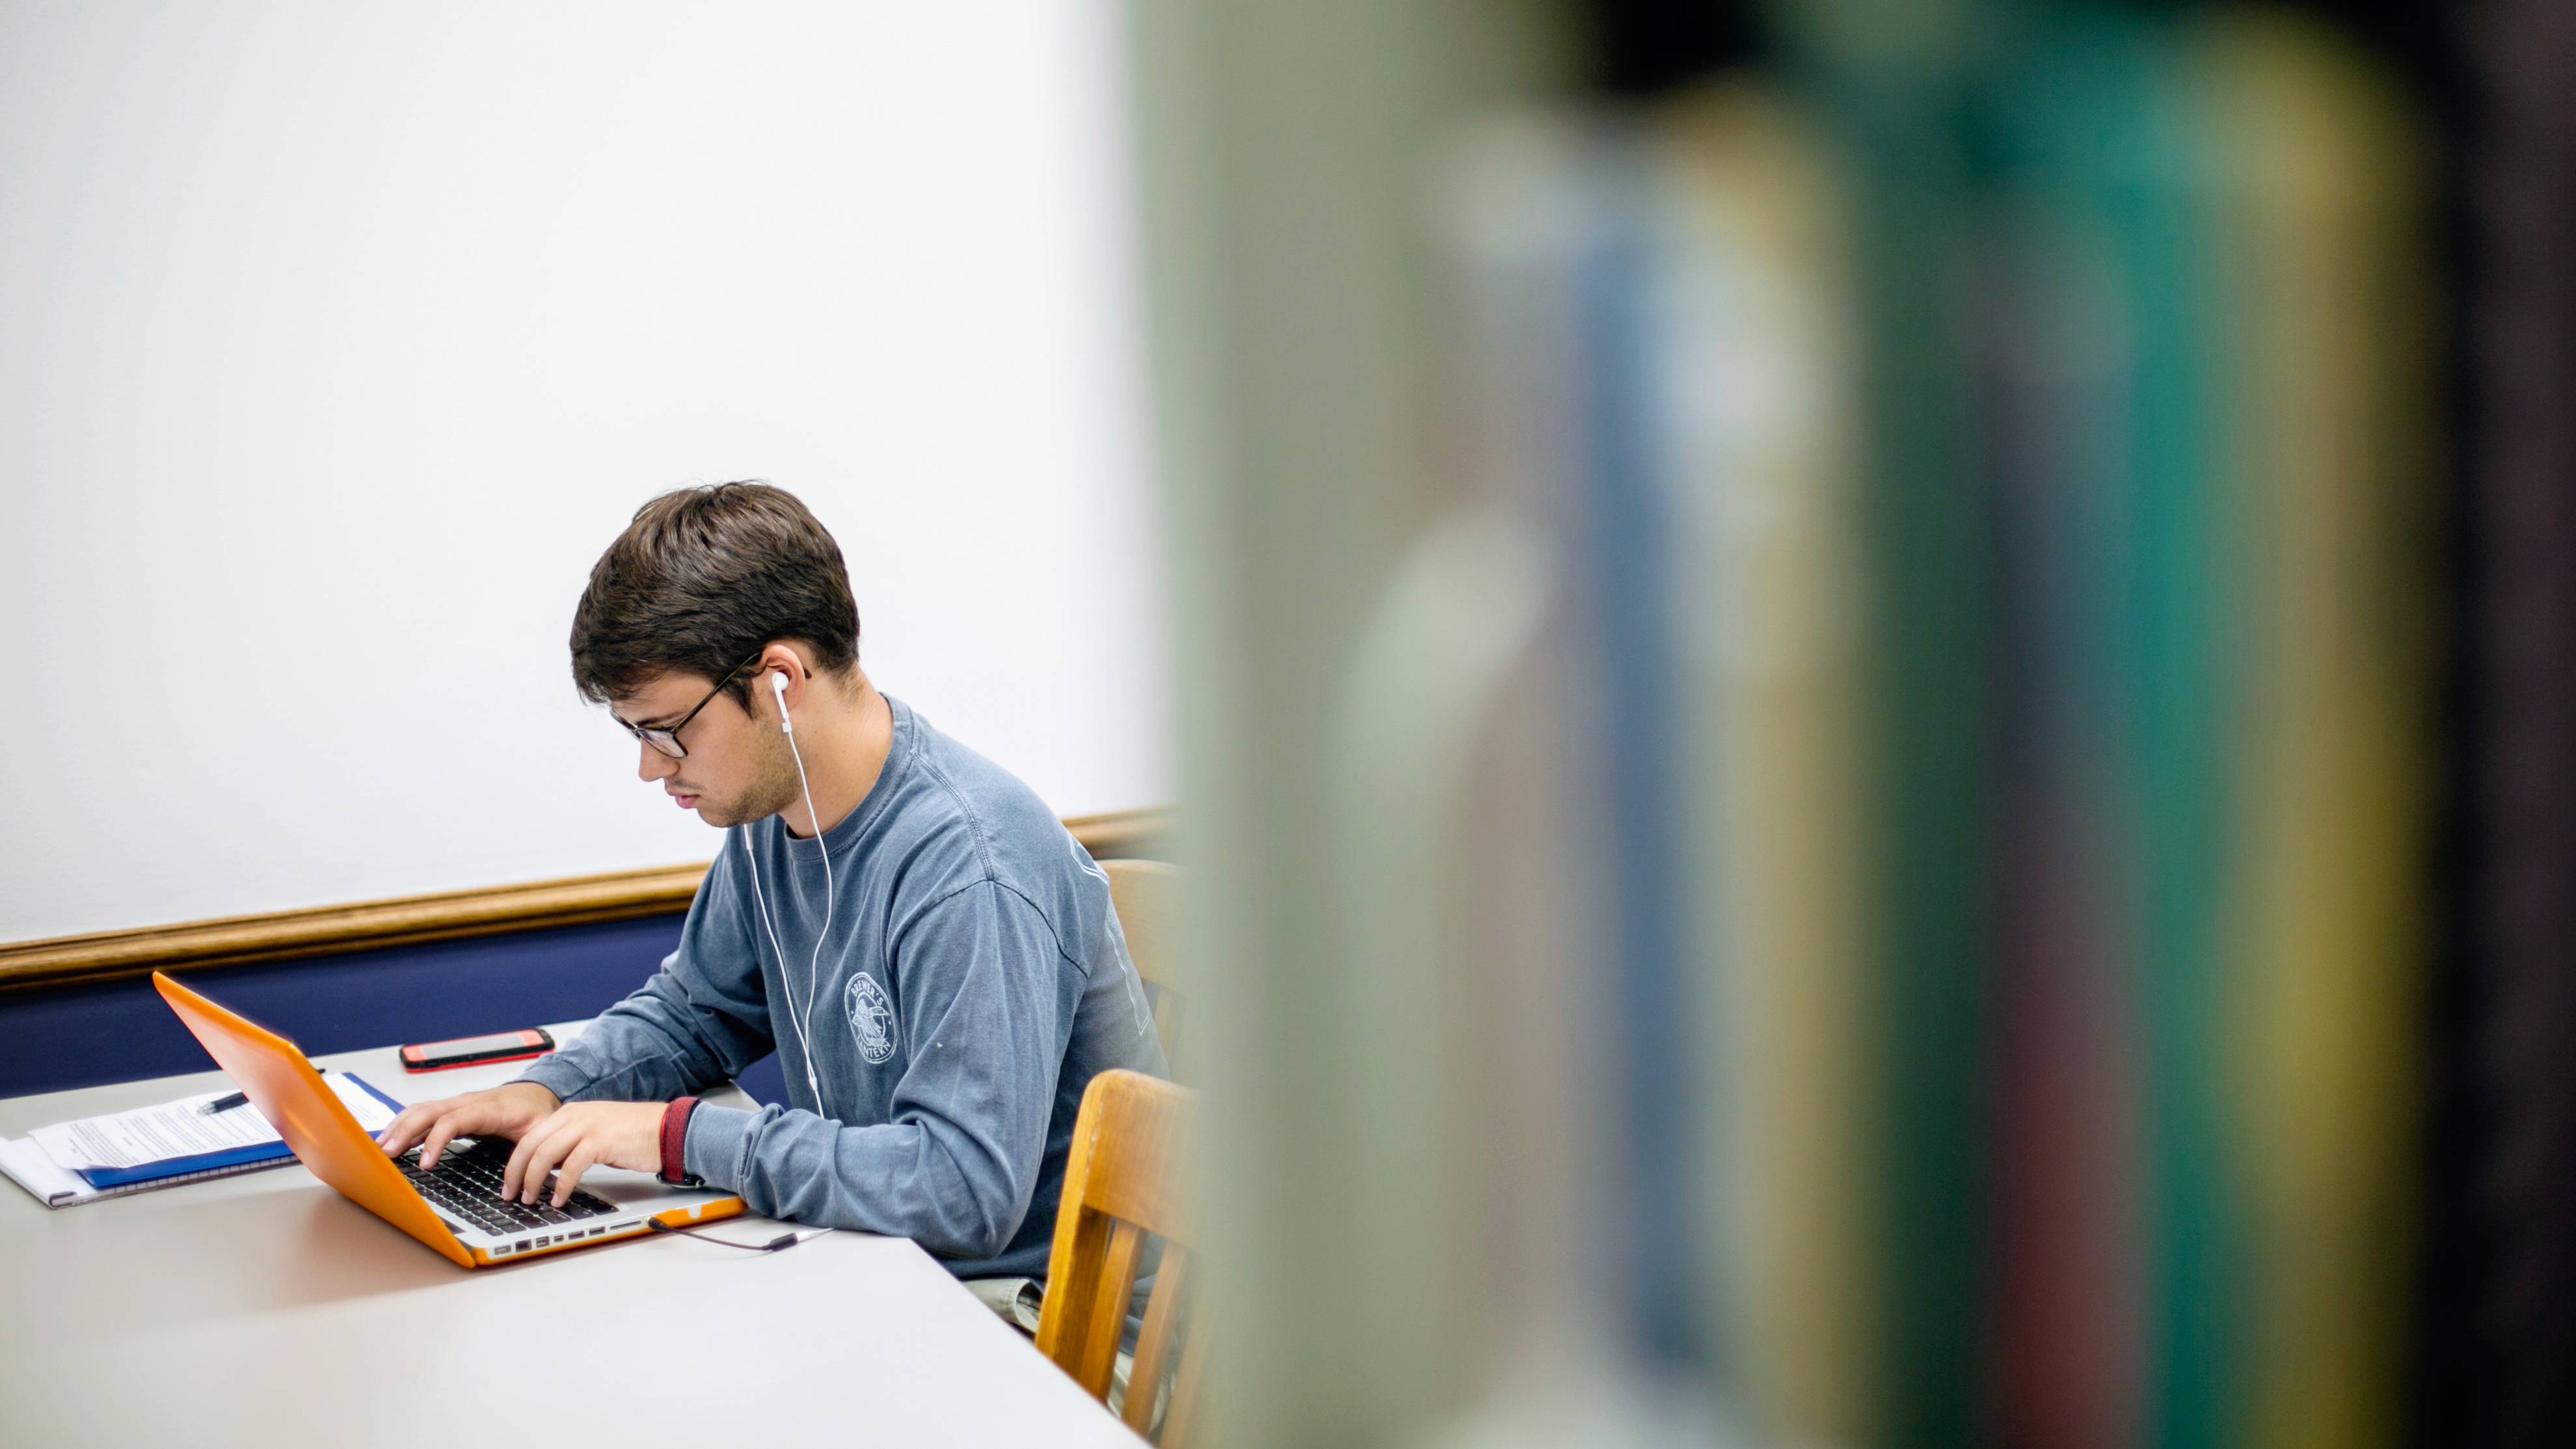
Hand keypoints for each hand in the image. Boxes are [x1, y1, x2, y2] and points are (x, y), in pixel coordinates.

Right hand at [377, 1082, 560, 1170]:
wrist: (538, 1093)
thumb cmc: (537, 1113)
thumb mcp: (541, 1132)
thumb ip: (529, 1153)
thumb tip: (517, 1183)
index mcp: (489, 1108)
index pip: (454, 1120)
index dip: (436, 1140)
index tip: (424, 1163)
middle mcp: (468, 1102)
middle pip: (429, 1111)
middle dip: (405, 1132)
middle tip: (386, 1155)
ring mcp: (457, 1104)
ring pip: (421, 1110)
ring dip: (399, 1127)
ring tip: (379, 1149)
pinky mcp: (451, 1110)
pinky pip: (423, 1114)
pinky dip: (404, 1125)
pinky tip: (391, 1141)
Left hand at [502, 1101, 665, 1207]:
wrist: (667, 1129)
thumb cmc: (635, 1134)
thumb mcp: (595, 1132)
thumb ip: (570, 1143)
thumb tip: (548, 1167)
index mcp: (570, 1112)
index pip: (530, 1137)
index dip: (515, 1162)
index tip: (510, 1182)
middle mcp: (575, 1116)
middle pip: (530, 1144)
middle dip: (516, 1173)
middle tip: (512, 1194)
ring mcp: (587, 1126)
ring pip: (545, 1154)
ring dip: (534, 1181)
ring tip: (532, 1199)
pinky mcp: (601, 1141)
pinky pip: (571, 1166)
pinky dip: (562, 1186)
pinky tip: (560, 1199)